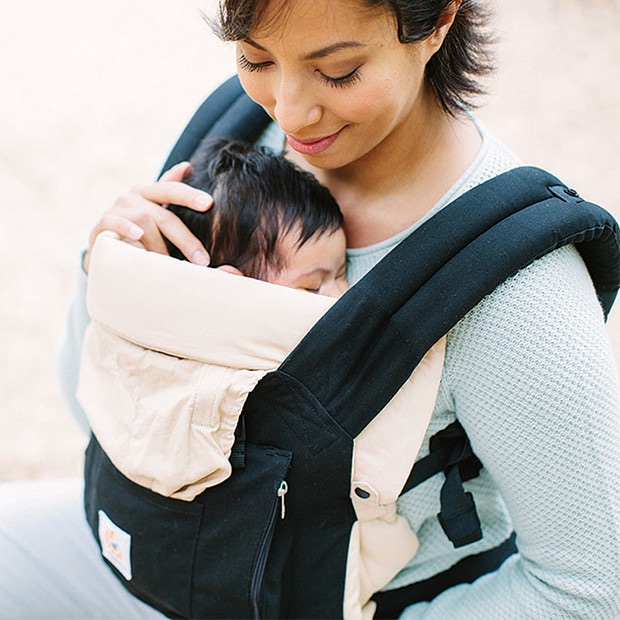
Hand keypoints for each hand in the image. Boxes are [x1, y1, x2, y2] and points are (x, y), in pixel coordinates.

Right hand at [82, 162, 212, 271]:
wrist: (105, 248)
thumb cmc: (140, 233)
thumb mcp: (158, 215)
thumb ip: (173, 195)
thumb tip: (188, 166)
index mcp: (150, 192)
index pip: (172, 189)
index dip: (190, 194)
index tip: (209, 203)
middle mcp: (133, 196)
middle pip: (164, 215)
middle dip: (185, 239)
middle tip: (202, 260)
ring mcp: (116, 209)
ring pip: (143, 220)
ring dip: (160, 245)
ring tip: (172, 266)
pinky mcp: (101, 224)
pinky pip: (113, 222)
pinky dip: (126, 228)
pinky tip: (137, 236)